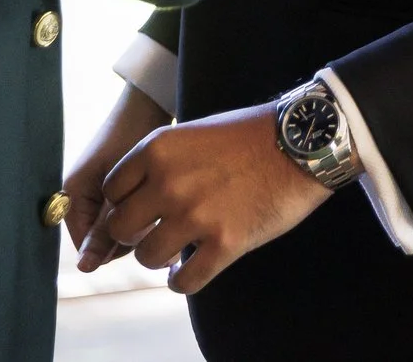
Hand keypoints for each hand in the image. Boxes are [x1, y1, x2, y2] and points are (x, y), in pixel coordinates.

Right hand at [63, 84, 171, 270]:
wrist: (150, 105)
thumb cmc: (131, 137)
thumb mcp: (118, 185)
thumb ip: (103, 225)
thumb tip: (85, 267)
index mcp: (73, 193)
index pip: (87, 244)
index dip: (112, 246)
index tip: (142, 233)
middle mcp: (83, 197)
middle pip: (105, 240)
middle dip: (129, 237)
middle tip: (156, 222)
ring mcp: (102, 194)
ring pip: (119, 230)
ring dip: (140, 229)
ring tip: (163, 216)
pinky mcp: (120, 189)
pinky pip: (129, 215)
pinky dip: (145, 216)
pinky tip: (165, 212)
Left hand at [89, 103, 337, 294]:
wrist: (300, 143)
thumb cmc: (250, 134)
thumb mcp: (193, 132)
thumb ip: (161, 161)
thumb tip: (138, 194)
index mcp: (158, 150)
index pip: (111, 191)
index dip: (123, 204)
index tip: (139, 209)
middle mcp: (169, 183)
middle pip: (120, 228)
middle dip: (134, 234)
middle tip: (153, 232)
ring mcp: (196, 215)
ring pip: (148, 257)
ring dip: (159, 259)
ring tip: (175, 250)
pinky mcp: (224, 243)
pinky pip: (185, 281)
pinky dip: (183, 281)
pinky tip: (190, 270)